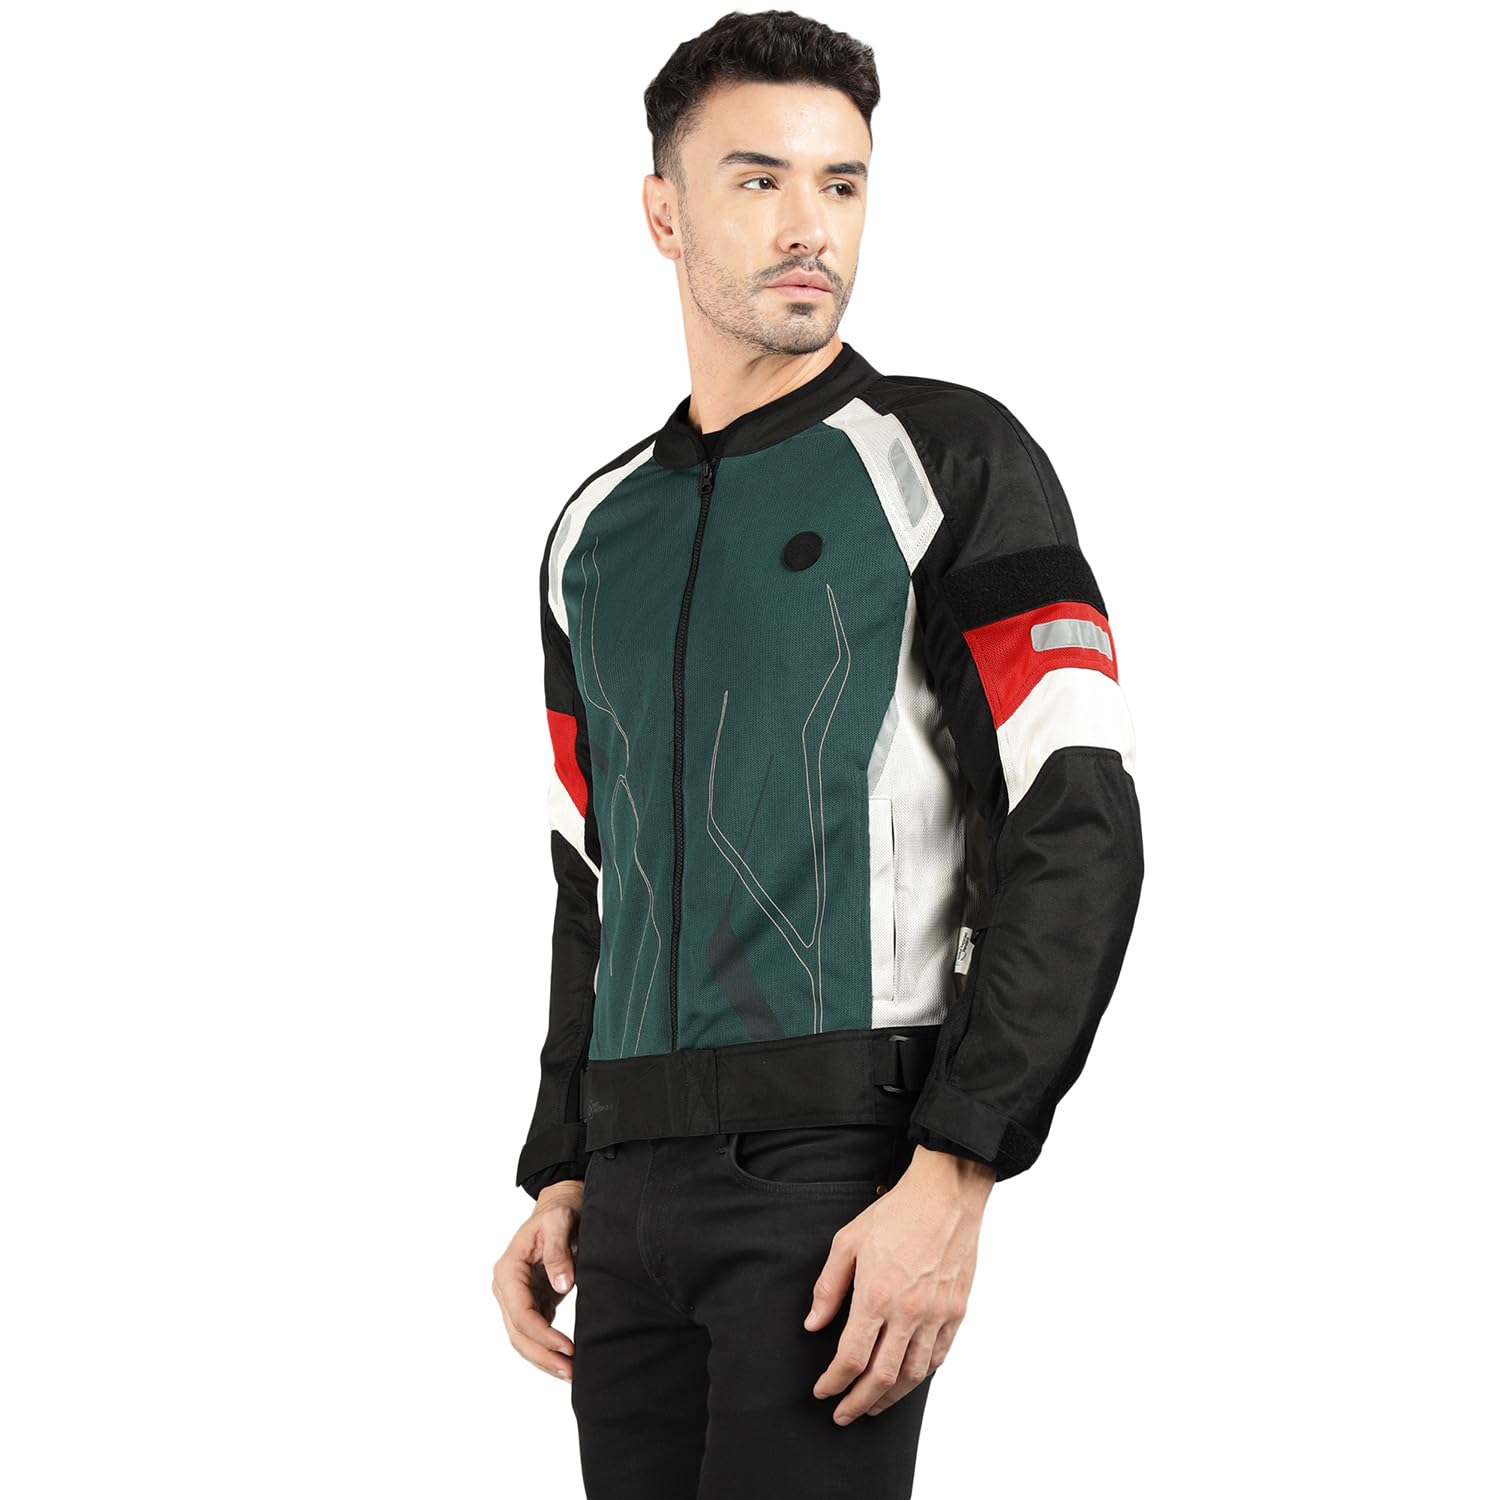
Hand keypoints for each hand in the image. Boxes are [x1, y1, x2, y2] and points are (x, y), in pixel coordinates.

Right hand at [492, 1179, 584, 1381]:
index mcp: (508, 1269)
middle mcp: (506, 1286)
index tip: (567, 1347)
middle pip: (518, 1333)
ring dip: (544, 1358)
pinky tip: (565, 1360)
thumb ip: (558, 1252)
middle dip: (543, 1356)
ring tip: (570, 1374)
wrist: (561, 1204)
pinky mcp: (531, 1300)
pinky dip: (547, 1348)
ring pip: (523, 1338)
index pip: (520, 1312)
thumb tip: (562, 1285)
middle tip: (570, 1373)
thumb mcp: (560, 1222)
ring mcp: (516, 1296)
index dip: (542, 1334)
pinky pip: (534, 1331)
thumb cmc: (560, 1210)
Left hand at [805, 1144, 992, 1422]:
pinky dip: (919, 1378)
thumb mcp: (847, 1242)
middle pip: (882, 1378)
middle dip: (858, 1403)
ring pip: (913, 1376)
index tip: (822, 1391)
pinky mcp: (956, 1312)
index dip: (834, 1382)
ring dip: (889, 1399)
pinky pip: (938, 1358)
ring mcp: (936, 1316)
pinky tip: (906, 1381)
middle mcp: (908, 1313)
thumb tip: (813, 1325)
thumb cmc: (896, 1214)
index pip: (851, 1358)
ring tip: (872, 1406)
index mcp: (876, 1296)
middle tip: (842, 1415)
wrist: (946, 1196)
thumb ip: (828, 1288)